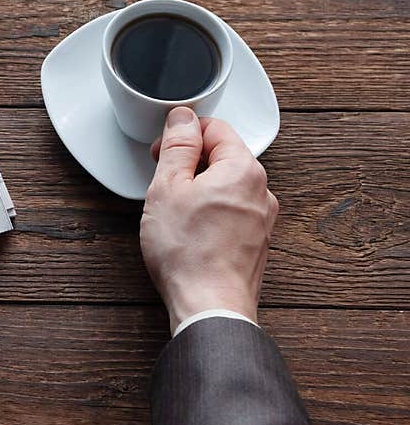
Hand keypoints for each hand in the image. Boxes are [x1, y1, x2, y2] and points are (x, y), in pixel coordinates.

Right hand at [140, 107, 277, 332]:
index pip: (214, 128)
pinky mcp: (255, 242)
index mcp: (243, 169)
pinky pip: (230, 212)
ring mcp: (261, 219)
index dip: (182, 134)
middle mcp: (261, 190)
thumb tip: (183, 118)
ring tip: (173, 210)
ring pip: (226, 186)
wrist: (209, 305)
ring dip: (198, 188)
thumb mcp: (167, 188)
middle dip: (190, 162)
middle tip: (162, 181)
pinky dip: (209, 212)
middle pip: (222, 156)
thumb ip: (177, 146)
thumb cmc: (188, 252)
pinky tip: (189, 230)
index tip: (162, 150)